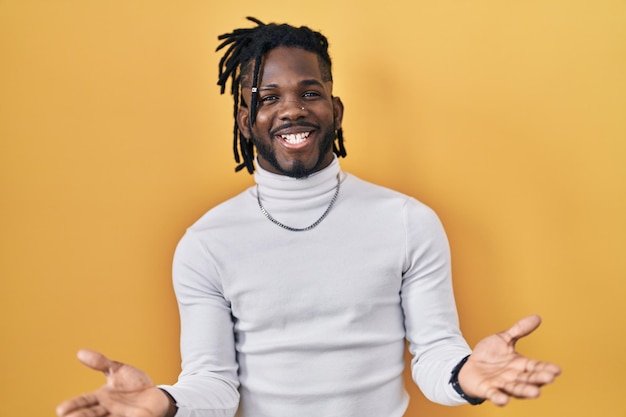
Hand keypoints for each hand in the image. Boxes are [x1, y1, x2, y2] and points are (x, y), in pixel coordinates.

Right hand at [56, 349, 172, 416]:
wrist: (156, 396)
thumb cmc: (134, 384)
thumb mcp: (118, 370)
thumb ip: (101, 363)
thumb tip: (80, 353)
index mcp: (102, 397)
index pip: (84, 401)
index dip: (73, 405)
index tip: (61, 410)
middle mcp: (109, 408)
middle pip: (91, 414)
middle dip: (80, 416)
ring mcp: (121, 415)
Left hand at [458, 315, 561, 405]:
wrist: (469, 365)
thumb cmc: (489, 355)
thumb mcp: (503, 339)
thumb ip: (519, 330)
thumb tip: (537, 317)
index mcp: (520, 365)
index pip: (536, 367)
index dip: (546, 368)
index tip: (557, 369)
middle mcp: (514, 377)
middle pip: (528, 379)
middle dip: (538, 379)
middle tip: (549, 378)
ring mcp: (501, 385)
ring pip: (515, 390)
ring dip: (524, 391)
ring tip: (536, 393)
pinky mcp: (487, 390)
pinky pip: (494, 395)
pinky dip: (499, 399)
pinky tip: (504, 400)